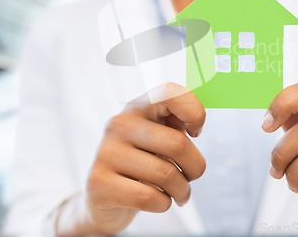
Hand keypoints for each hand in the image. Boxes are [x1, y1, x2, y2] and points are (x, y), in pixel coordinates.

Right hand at [58, 83, 205, 234]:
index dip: (194, 111)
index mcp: (138, 107)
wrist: (104, 197)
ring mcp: (106, 152)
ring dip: (182, 190)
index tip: (196, 132)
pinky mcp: (99, 183)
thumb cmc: (143, 162)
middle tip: (193, 176)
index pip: (170, 93)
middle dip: (196, 167)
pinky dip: (164, 203)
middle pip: (177, 144)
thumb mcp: (161, 136)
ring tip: (179, 193)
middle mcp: (119, 124)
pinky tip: (160, 201)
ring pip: (166, 174)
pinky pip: (149, 197)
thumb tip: (197, 123)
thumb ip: (180, 121)